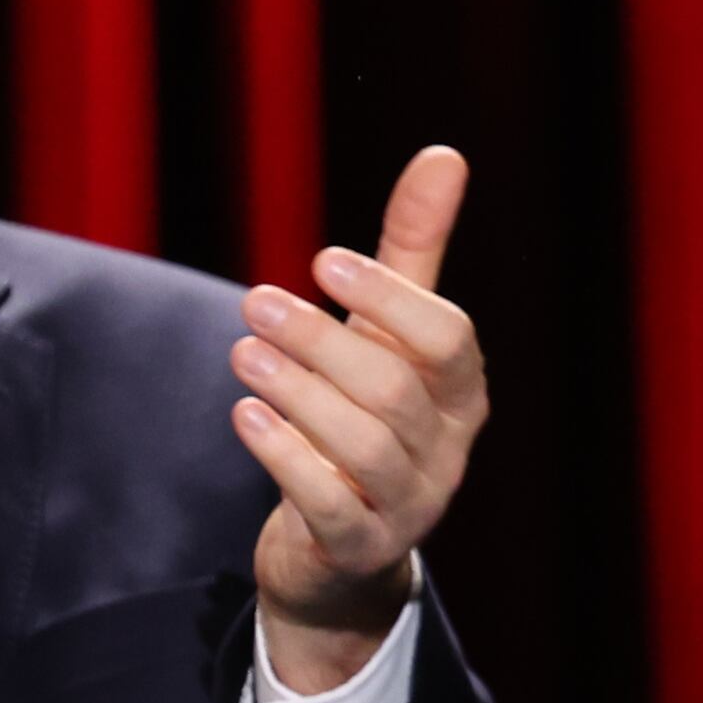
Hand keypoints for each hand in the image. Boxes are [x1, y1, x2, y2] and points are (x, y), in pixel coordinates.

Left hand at [232, 148, 486, 694]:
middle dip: (322, 342)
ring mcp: (410, 505)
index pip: (449, 339)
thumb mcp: (387, 336)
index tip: (321, 258)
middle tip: (254, 302)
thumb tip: (445, 154)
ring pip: (365, 447)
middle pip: (397, 390)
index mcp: (461, 394)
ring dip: (298, 393)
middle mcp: (447, 450)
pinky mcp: (359, 548)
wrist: (338, 547)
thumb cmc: (364, 416)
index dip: (389, 296)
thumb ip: (413, 252)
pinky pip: (330, 507)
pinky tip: (246, 415)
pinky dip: (285, 458)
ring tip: (241, 354)